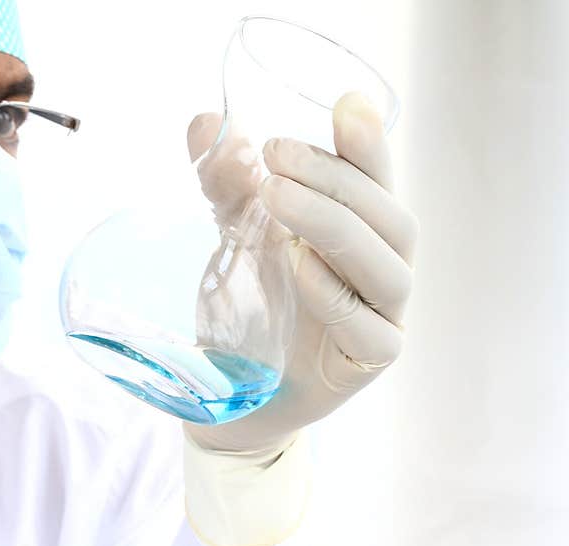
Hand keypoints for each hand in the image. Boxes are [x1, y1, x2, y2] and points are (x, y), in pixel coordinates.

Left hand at [184, 92, 417, 453]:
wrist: (243, 394)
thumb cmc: (256, 308)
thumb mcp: (236, 237)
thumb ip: (227, 184)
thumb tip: (205, 121)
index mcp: (361, 234)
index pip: (377, 183)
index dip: (368, 145)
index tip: (344, 104)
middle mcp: (381, 271)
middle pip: (389, 218)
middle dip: (334, 179)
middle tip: (275, 155)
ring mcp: (382, 318)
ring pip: (387, 266)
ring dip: (333, 225)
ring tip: (276, 197)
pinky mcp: (367, 362)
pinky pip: (370, 328)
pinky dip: (336, 294)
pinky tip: (299, 269)